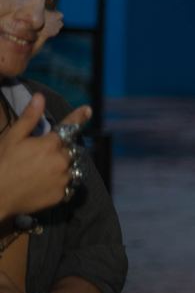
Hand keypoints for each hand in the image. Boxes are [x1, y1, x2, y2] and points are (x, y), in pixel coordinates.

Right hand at [0, 94, 90, 219]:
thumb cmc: (2, 163)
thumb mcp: (12, 138)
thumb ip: (29, 118)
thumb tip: (40, 97)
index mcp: (50, 145)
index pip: (69, 127)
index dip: (78, 117)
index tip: (88, 109)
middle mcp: (62, 161)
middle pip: (69, 150)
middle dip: (60, 150)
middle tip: (40, 156)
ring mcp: (64, 179)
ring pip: (71, 167)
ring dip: (62, 166)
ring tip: (40, 171)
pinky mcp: (62, 195)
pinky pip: (68, 184)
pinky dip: (60, 182)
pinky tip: (43, 183)